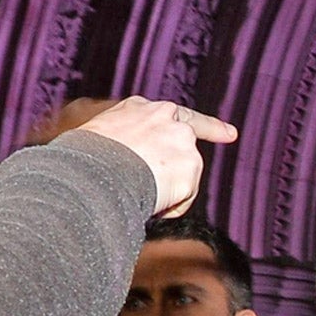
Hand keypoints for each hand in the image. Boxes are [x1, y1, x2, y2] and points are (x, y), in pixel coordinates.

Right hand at [69, 96, 237, 217]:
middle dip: (212, 133)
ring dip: (165, 190)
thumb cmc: (86, 158)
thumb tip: (119, 168)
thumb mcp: (99, 138)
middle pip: (192, 132)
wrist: (96, 167)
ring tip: (136, 189)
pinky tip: (148, 200)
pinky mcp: (190, 166)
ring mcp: (182, 141)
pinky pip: (182, 198)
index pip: (173, 114)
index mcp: (141, 109)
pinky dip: (168, 206)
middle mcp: (167, 118)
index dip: (201, 123)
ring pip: (182, 175)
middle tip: (229, 133)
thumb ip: (122, 145)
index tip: (227, 130)